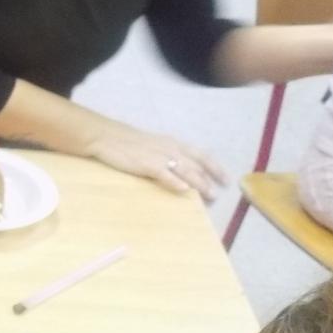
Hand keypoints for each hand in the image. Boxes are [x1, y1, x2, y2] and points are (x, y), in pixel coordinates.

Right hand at [86, 127, 227, 200]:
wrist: (106, 136)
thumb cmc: (128, 142)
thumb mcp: (153, 146)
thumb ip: (168, 156)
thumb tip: (181, 171)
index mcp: (173, 143)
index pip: (201, 155)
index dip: (215, 167)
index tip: (226, 179)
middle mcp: (171, 148)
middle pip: (196, 164)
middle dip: (209, 179)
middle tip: (218, 195)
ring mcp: (159, 156)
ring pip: (185, 170)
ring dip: (199, 183)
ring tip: (209, 195)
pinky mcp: (146, 164)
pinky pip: (164, 173)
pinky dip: (175, 181)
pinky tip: (184, 189)